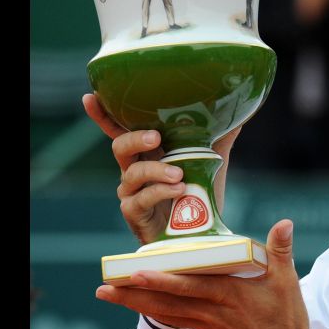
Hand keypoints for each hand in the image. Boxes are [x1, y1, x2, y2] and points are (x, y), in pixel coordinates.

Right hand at [82, 94, 240, 242]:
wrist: (201, 230)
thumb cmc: (198, 189)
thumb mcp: (211, 158)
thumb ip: (220, 134)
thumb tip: (238, 109)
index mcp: (147, 152)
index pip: (120, 130)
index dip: (103, 115)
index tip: (90, 97)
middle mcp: (134, 169)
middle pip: (119, 147)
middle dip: (134, 139)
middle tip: (156, 137)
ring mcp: (131, 192)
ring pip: (132, 174)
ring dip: (156, 170)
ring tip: (179, 174)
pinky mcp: (135, 213)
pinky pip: (141, 199)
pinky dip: (160, 192)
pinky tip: (179, 189)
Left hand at [96, 220, 310, 328]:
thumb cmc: (286, 315)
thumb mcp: (288, 280)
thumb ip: (281, 249)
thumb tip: (284, 222)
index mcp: (230, 294)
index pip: (190, 286)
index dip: (163, 281)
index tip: (137, 274)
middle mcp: (213, 310)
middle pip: (168, 302)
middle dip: (135, 295)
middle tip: (106, 287)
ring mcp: (208, 324)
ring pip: (166, 313)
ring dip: (136, 305)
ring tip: (110, 294)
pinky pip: (175, 321)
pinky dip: (155, 313)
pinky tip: (139, 306)